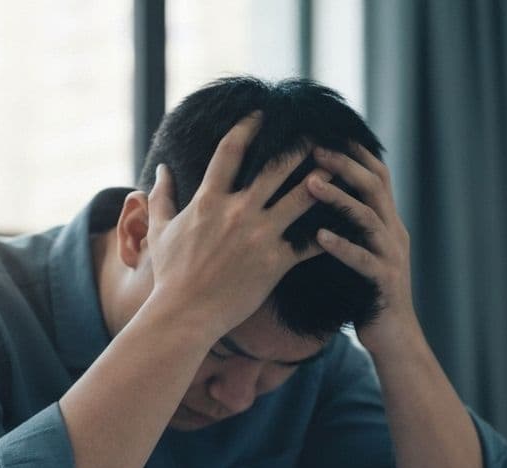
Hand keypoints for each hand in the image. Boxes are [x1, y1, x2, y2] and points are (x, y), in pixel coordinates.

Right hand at [145, 112, 329, 340]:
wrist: (184, 315)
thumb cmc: (170, 276)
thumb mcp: (160, 231)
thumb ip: (162, 197)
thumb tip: (160, 170)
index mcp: (209, 200)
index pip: (231, 150)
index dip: (247, 127)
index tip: (261, 114)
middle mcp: (238, 211)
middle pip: (276, 167)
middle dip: (298, 146)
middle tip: (315, 132)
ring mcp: (259, 236)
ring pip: (301, 198)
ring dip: (322, 180)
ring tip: (339, 167)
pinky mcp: (275, 262)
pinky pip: (310, 243)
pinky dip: (329, 232)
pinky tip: (346, 223)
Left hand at [307, 144, 419, 354]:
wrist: (394, 339)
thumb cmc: (367, 294)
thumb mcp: (361, 251)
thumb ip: (350, 224)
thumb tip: (321, 195)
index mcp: (387, 222)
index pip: (375, 175)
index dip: (354, 152)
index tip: (324, 131)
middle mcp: (393, 233)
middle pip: (374, 186)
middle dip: (345, 164)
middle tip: (314, 148)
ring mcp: (391, 257)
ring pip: (369, 217)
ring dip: (339, 197)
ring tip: (311, 183)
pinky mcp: (384, 283)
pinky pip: (363, 259)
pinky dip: (342, 245)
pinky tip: (319, 236)